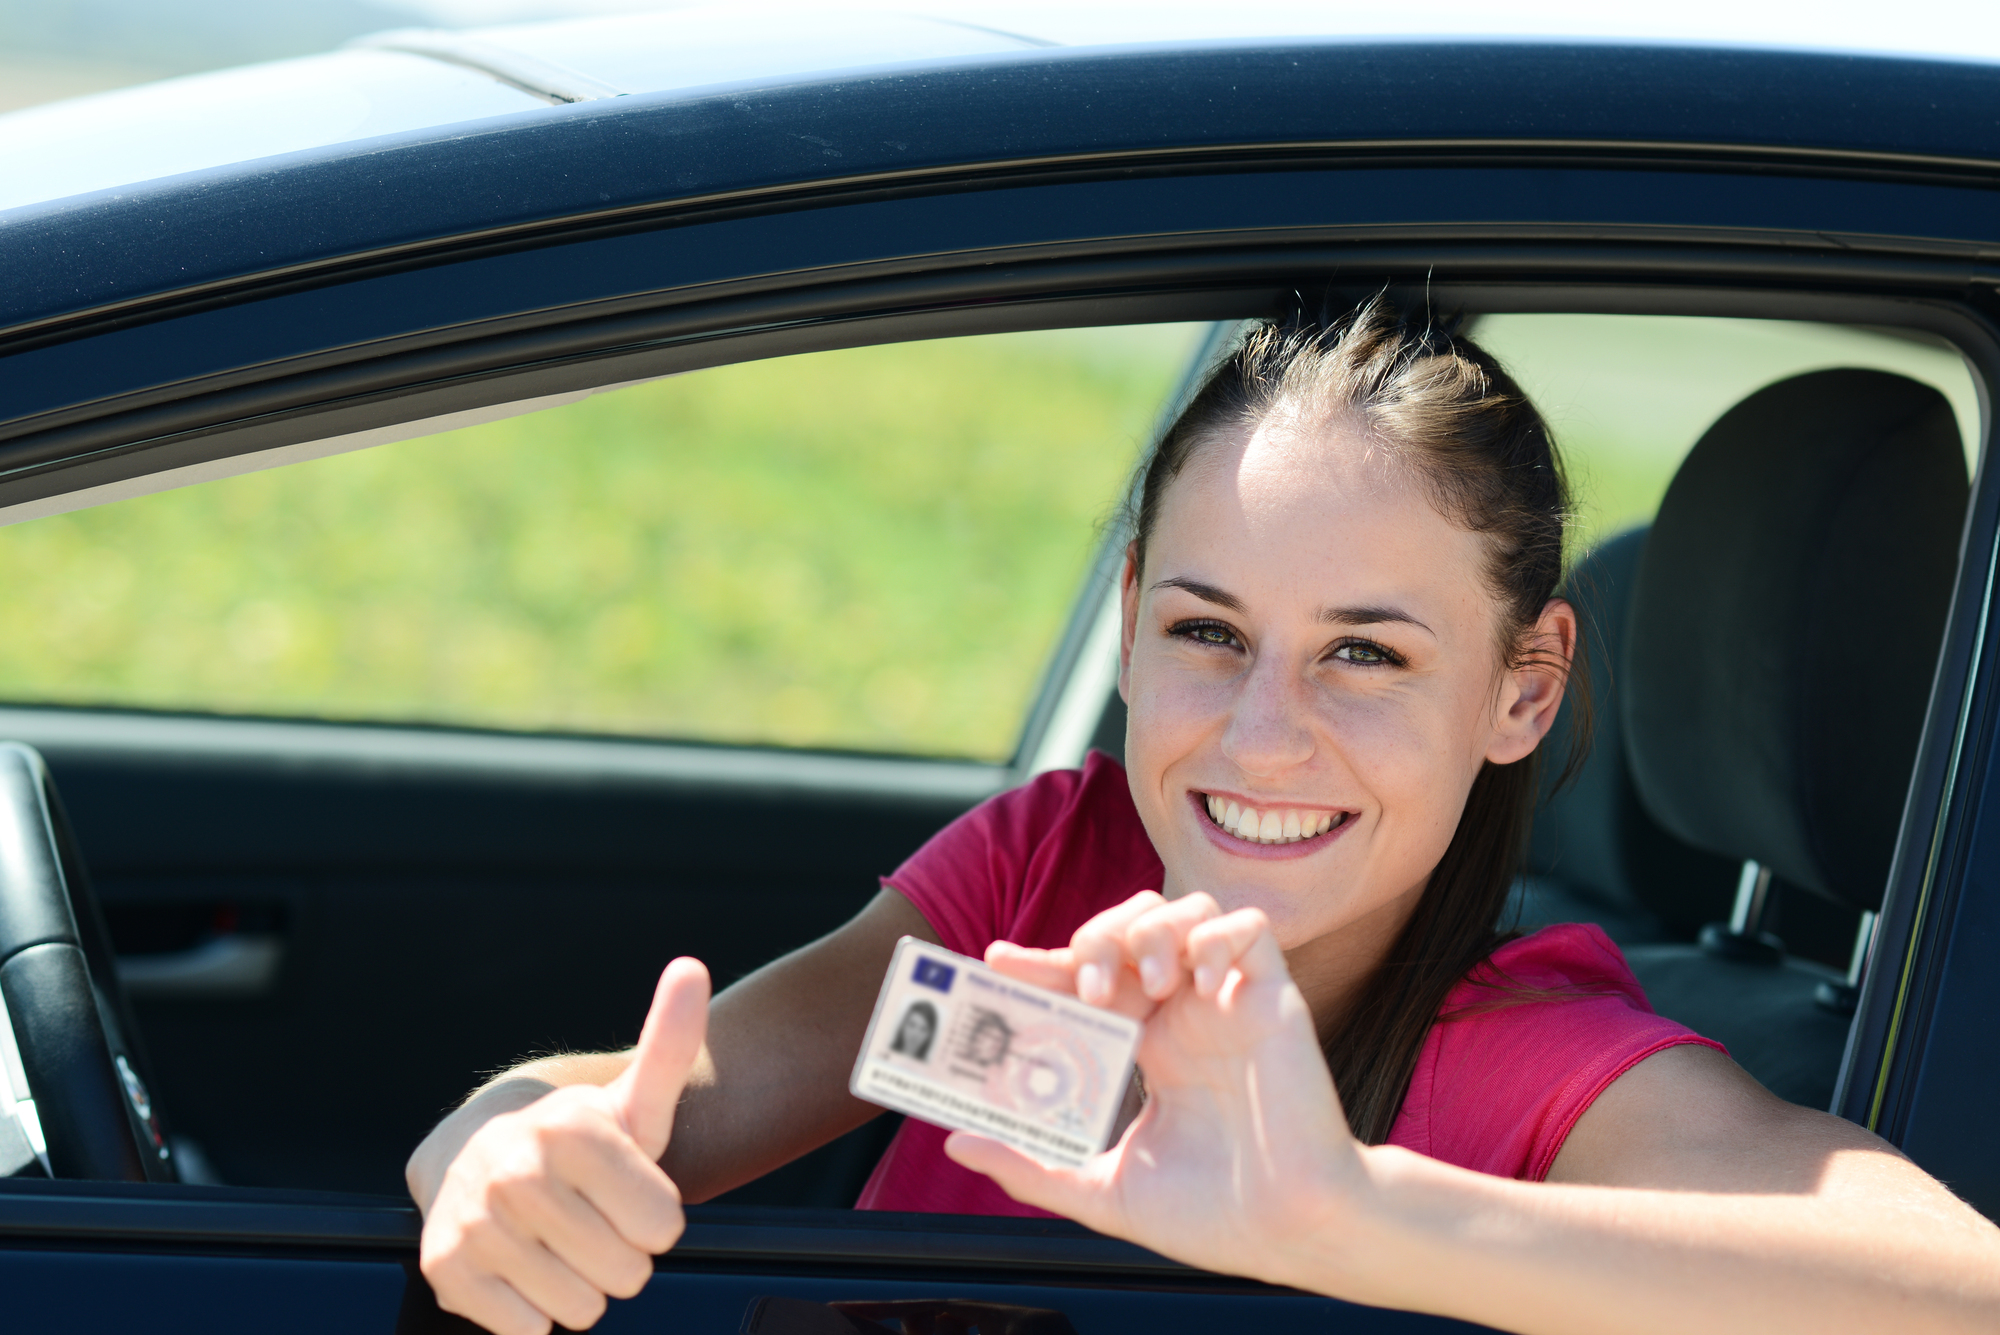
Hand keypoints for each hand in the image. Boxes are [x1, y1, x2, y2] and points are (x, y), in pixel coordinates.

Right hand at [414, 958, 709, 1334]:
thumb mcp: (634, 1099)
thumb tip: (691, 966)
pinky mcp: (447, 1271)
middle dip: (621, 1258)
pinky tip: (523, 1268)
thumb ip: (671, 1042)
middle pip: (627, 1274)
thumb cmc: (581, 1140)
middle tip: (592, 1221)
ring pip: (580, 1310)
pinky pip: (530, 1332)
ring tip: (560, 1244)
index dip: (655, 1220)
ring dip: (580, 1288)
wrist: (478, 1157)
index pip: (664, 1229)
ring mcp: (476, 1221)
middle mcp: (516, 1171)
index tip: (629, 1194)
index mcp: (573, 1129)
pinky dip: (535, 1314)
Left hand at [949, 894, 1369, 1288]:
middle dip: (1095, 939)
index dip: (1042, 961)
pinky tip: (1199, 976)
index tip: (997, 963)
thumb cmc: (1213, 1216)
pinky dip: (1218, 933)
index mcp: (1145, 1046)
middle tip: (1087, 990)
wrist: (1293, 1231)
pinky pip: (1250, 928)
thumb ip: (1032, 1167)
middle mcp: (1184, 1013)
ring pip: (1185, 910)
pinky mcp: (1274, 997)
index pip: (1084, 978)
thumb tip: (957, 1142)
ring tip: (1149, 984)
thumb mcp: (1103, 1189)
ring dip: (1152, 931)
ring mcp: (1229, 1000)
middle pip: (1128, 928)